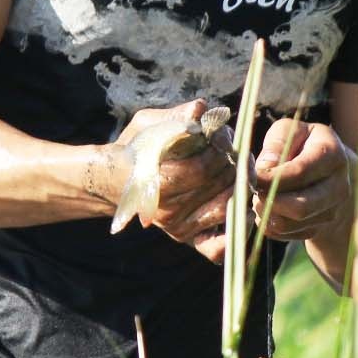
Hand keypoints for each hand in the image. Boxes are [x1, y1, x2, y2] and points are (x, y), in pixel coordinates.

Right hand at [110, 101, 234, 256]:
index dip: (219, 146)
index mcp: (158, 182)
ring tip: (239, 166)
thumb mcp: (147, 124)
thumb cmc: (135, 147)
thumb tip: (201, 110)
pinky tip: (242, 208)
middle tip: (234, 147)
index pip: (203, 167)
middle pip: (219, 184)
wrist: (116, 180)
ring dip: (241, 183)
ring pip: (227, 207)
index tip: (220, 133)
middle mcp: (169, 210)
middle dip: (234, 160)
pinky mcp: (186, 237)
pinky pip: (216, 248)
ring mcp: (178, 227)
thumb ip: (175, 117)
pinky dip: (235, 233)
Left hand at [251, 118, 355, 243]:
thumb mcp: (291, 131)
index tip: (253, 176)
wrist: (327, 171)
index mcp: (333, 156)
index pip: (300, 172)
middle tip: (254, 190)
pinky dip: (270, 224)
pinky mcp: (319, 229)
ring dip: (267, 213)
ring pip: (291, 224)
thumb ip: (277, 142)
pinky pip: (287, 235)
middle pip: (300, 207)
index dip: (271, 178)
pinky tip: (268, 207)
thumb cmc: (304, 145)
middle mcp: (339, 187)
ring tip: (259, 197)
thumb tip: (265, 167)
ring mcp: (332, 211)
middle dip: (270, 201)